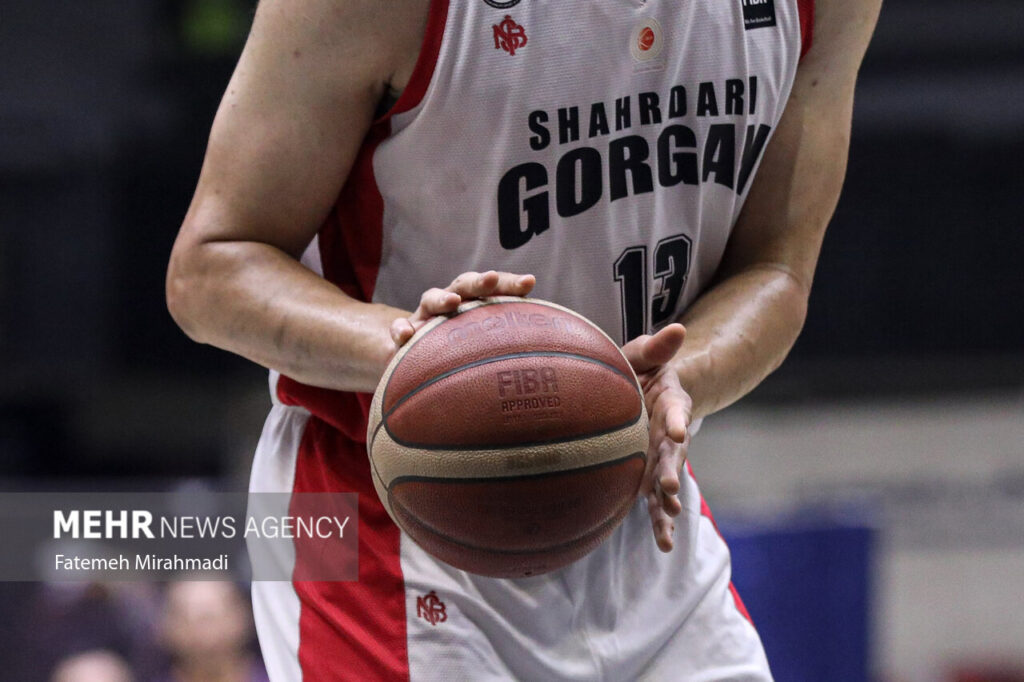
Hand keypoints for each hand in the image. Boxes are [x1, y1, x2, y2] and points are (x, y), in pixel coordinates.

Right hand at [389, 270, 535, 348]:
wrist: (419, 357)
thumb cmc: (463, 351)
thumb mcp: (484, 345)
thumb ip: (507, 342)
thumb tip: (552, 350)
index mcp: (474, 302)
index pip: (494, 287)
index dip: (510, 283)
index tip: (529, 282)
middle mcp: (450, 302)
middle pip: (464, 284)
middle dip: (478, 281)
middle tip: (492, 279)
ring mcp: (425, 317)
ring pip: (431, 299)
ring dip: (442, 298)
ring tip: (452, 302)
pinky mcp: (403, 335)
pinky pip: (400, 329)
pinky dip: (401, 329)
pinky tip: (406, 335)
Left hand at [620, 324, 690, 551]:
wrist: (636, 390)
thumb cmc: (635, 368)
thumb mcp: (643, 352)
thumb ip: (656, 346)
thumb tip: (677, 328)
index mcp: (671, 400)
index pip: (675, 409)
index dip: (676, 419)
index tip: (677, 429)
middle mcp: (670, 432)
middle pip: (673, 453)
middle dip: (672, 470)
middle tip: (669, 487)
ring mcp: (661, 457)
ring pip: (666, 482)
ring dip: (667, 501)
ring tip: (669, 519)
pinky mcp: (649, 475)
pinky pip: (653, 500)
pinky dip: (659, 520)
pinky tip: (664, 543)